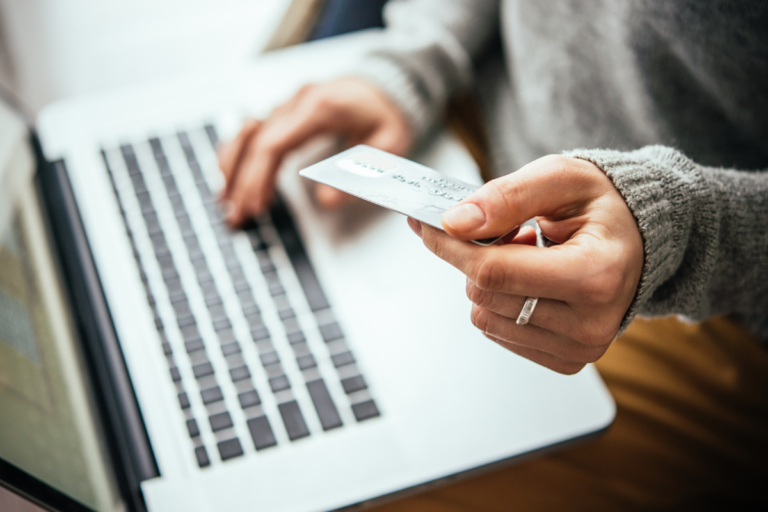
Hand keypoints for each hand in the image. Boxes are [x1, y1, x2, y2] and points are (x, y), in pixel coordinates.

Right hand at [218, 77, 412, 224]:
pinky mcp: (287, 110)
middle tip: (235, 214)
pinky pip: (253, 130)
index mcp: (320, 107)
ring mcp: (289, 103)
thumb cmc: (388, 113)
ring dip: (231, 167)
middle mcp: (298, 101)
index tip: (255, 205)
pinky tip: (230, 175)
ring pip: (246, 133)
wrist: (390, 83)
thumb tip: (327, 201)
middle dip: (240, 181)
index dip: (258, 177)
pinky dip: (238, 153)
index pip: (273, 143)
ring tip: (225, 200)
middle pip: (253, 141)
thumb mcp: (388, 145)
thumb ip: (358, 173)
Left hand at [407, 155, 643, 373]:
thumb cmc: (603, 205)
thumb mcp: (560, 178)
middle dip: (476, 258)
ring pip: (485, 317)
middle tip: (508, 233)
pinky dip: (501, 302)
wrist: (639, 239)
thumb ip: (507, 196)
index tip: (428, 223)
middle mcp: (591, 324)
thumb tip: (455, 223)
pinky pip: (499, 332)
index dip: (450, 245)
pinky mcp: (567, 360)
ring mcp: (580, 349)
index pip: (493, 271)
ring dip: (490, 281)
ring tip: (529, 256)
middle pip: (484, 296)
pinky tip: (533, 281)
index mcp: (596, 275)